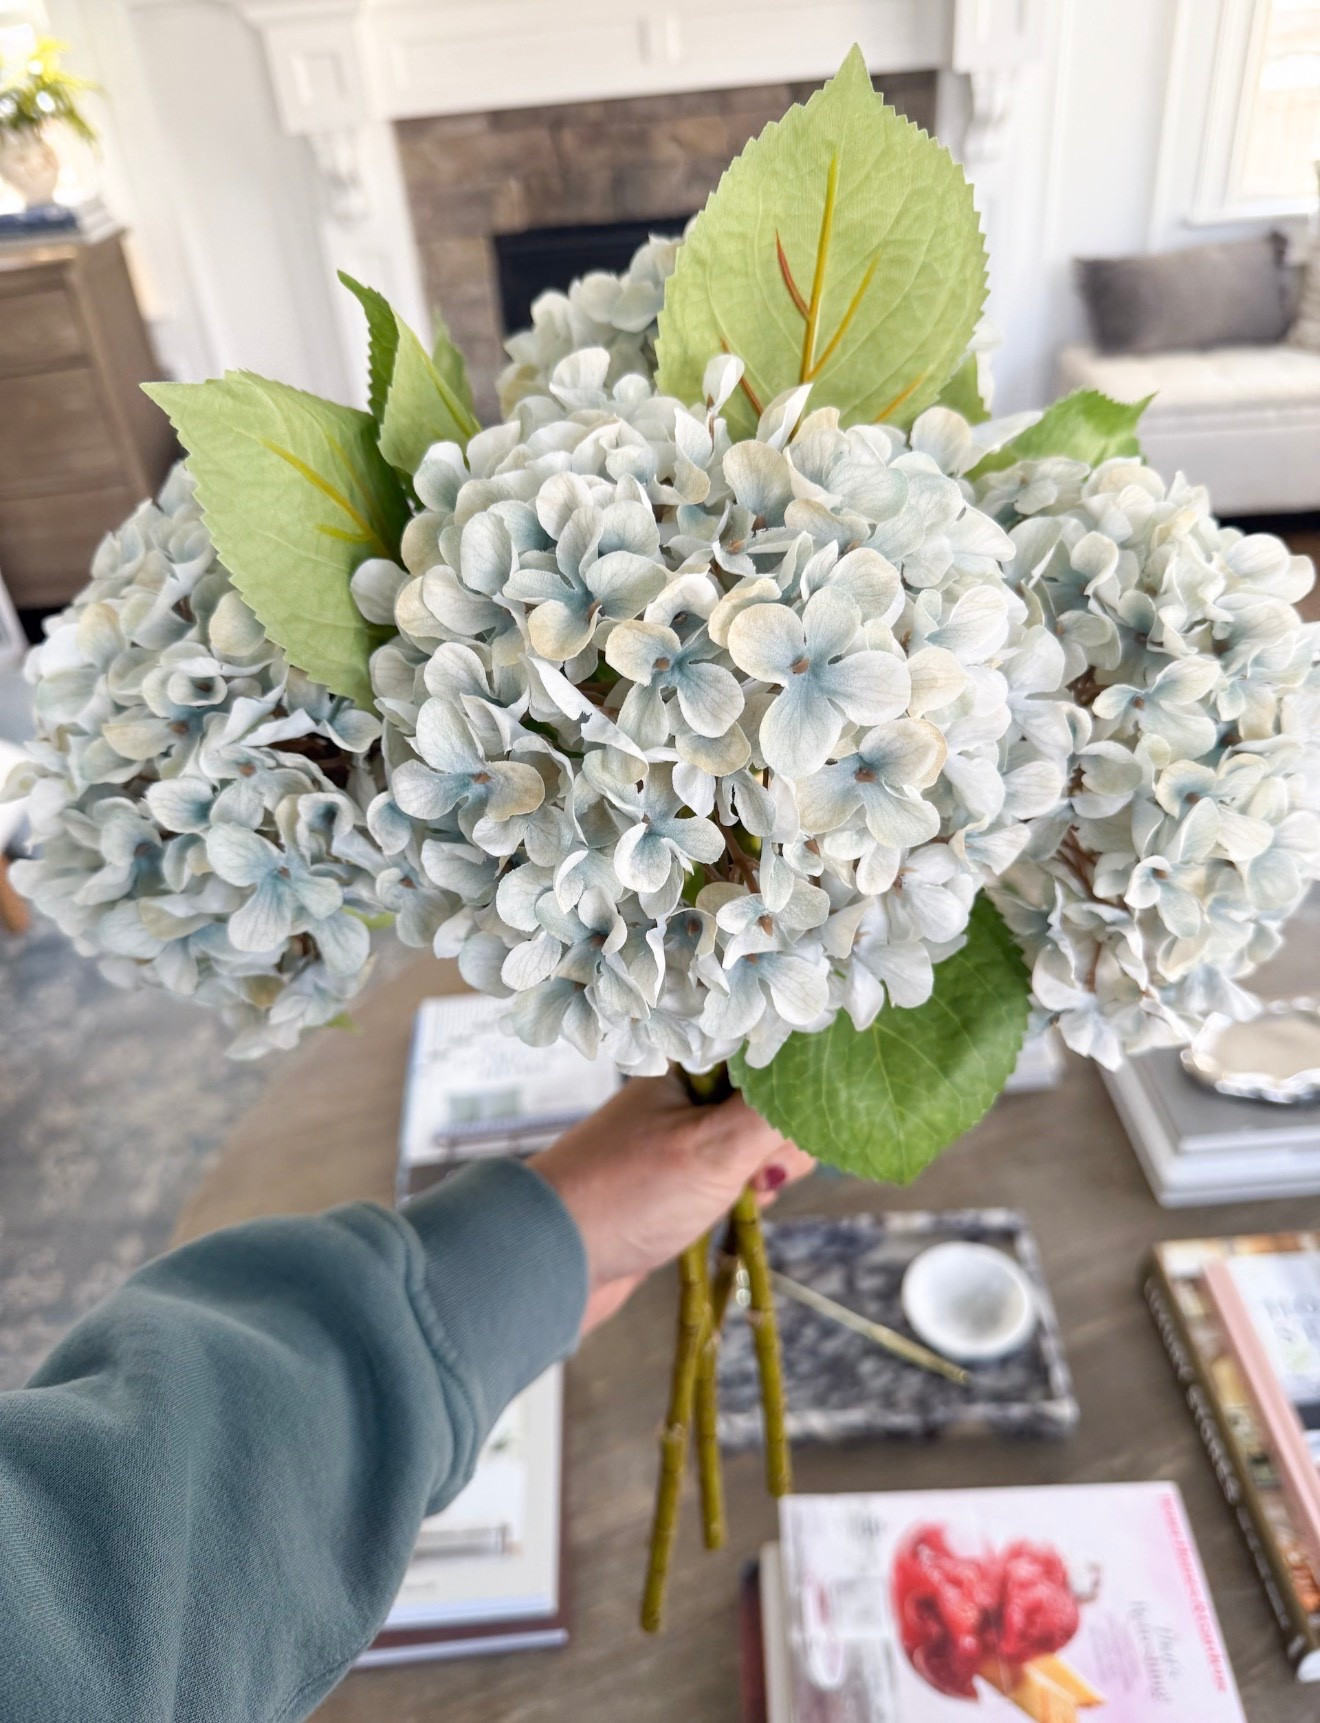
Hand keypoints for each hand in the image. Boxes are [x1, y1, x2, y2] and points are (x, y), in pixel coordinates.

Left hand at [531, 1075, 813, 1333]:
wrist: (548, 1261)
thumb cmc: (626, 1194)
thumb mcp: (715, 1147)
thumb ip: (774, 1112)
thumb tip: (823, 1077)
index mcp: (689, 1068)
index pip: (770, 1058)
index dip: (795, 1093)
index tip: (796, 1128)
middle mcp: (684, 1095)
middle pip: (769, 1103)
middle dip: (780, 1143)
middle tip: (757, 1175)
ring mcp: (679, 1139)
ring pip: (752, 1144)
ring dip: (762, 1173)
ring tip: (745, 1198)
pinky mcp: (674, 1180)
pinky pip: (730, 1176)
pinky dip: (741, 1195)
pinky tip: (737, 1212)